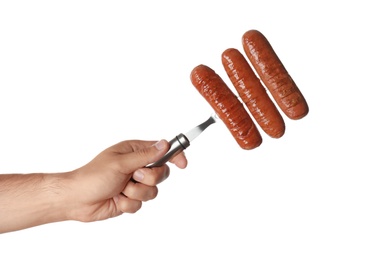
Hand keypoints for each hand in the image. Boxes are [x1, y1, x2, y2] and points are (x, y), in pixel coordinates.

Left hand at [64, 139, 186, 221]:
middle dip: (148, 178)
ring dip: (136, 192)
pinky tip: (116, 199)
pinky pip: (141, 203)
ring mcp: (134, 183)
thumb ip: (145, 155)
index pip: (162, 151)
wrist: (78, 199)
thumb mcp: (121, 163)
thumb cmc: (93, 176)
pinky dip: (128, 203)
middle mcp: (136, 167)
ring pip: (153, 191)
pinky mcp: (131, 198)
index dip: (175, 156)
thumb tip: (164, 144)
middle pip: (161, 173)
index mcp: (134, 152)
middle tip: (133, 177)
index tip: (183, 164)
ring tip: (121, 190)